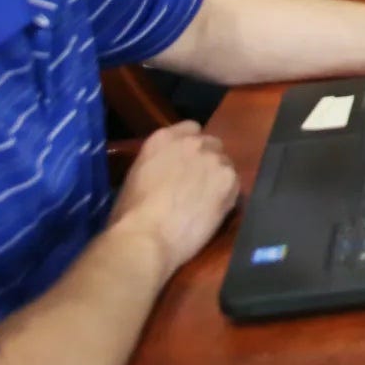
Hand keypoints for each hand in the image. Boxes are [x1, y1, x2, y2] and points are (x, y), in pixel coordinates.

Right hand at [106, 122, 239, 276]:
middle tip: (200, 185)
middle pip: (212, 145)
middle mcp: (192, 142)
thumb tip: (168, 173)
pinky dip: (228, 196)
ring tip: (207, 202)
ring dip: (218, 179)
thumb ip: (159, 165)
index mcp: (163, 138)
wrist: (146, 236)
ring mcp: (213, 159)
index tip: (188, 163)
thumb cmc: (130, 215)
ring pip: (225, 165)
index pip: (190, 128)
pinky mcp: (229, 179)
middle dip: (207, 162)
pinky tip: (215, 211)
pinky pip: (234, 184)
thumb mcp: (138, 177)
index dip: (191, 148)